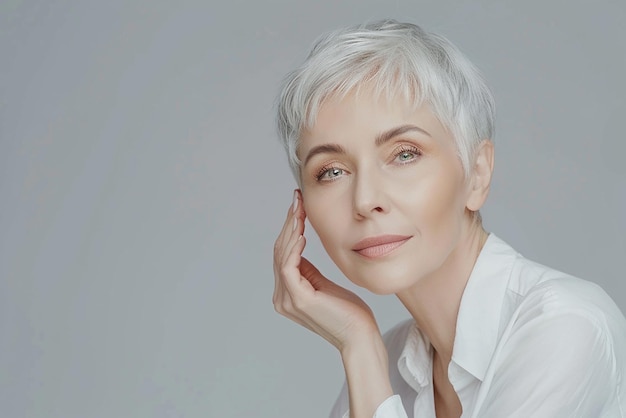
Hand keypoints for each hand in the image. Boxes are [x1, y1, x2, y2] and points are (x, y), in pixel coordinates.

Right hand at [273, 189, 379, 351]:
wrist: (360, 335)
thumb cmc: (348, 312)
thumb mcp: (323, 283)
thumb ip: (308, 269)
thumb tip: (299, 243)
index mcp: (286, 294)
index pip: (282, 255)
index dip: (288, 229)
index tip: (297, 206)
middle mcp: (281, 297)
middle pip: (279, 252)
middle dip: (288, 223)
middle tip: (297, 200)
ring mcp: (287, 299)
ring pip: (282, 255)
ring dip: (290, 230)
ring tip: (299, 210)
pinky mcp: (298, 299)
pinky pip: (288, 266)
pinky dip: (293, 247)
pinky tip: (302, 232)